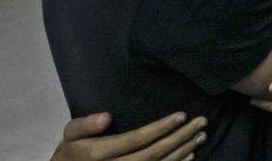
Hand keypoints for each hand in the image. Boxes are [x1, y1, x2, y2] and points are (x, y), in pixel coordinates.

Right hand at [52, 112, 206, 160]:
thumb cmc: (71, 153)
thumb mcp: (69, 135)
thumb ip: (85, 124)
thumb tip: (107, 117)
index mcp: (99, 154)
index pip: (136, 139)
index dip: (161, 128)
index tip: (182, 115)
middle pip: (154, 154)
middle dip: (180, 138)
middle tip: (201, 122)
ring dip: (184, 151)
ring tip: (201, 135)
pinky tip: (190, 155)